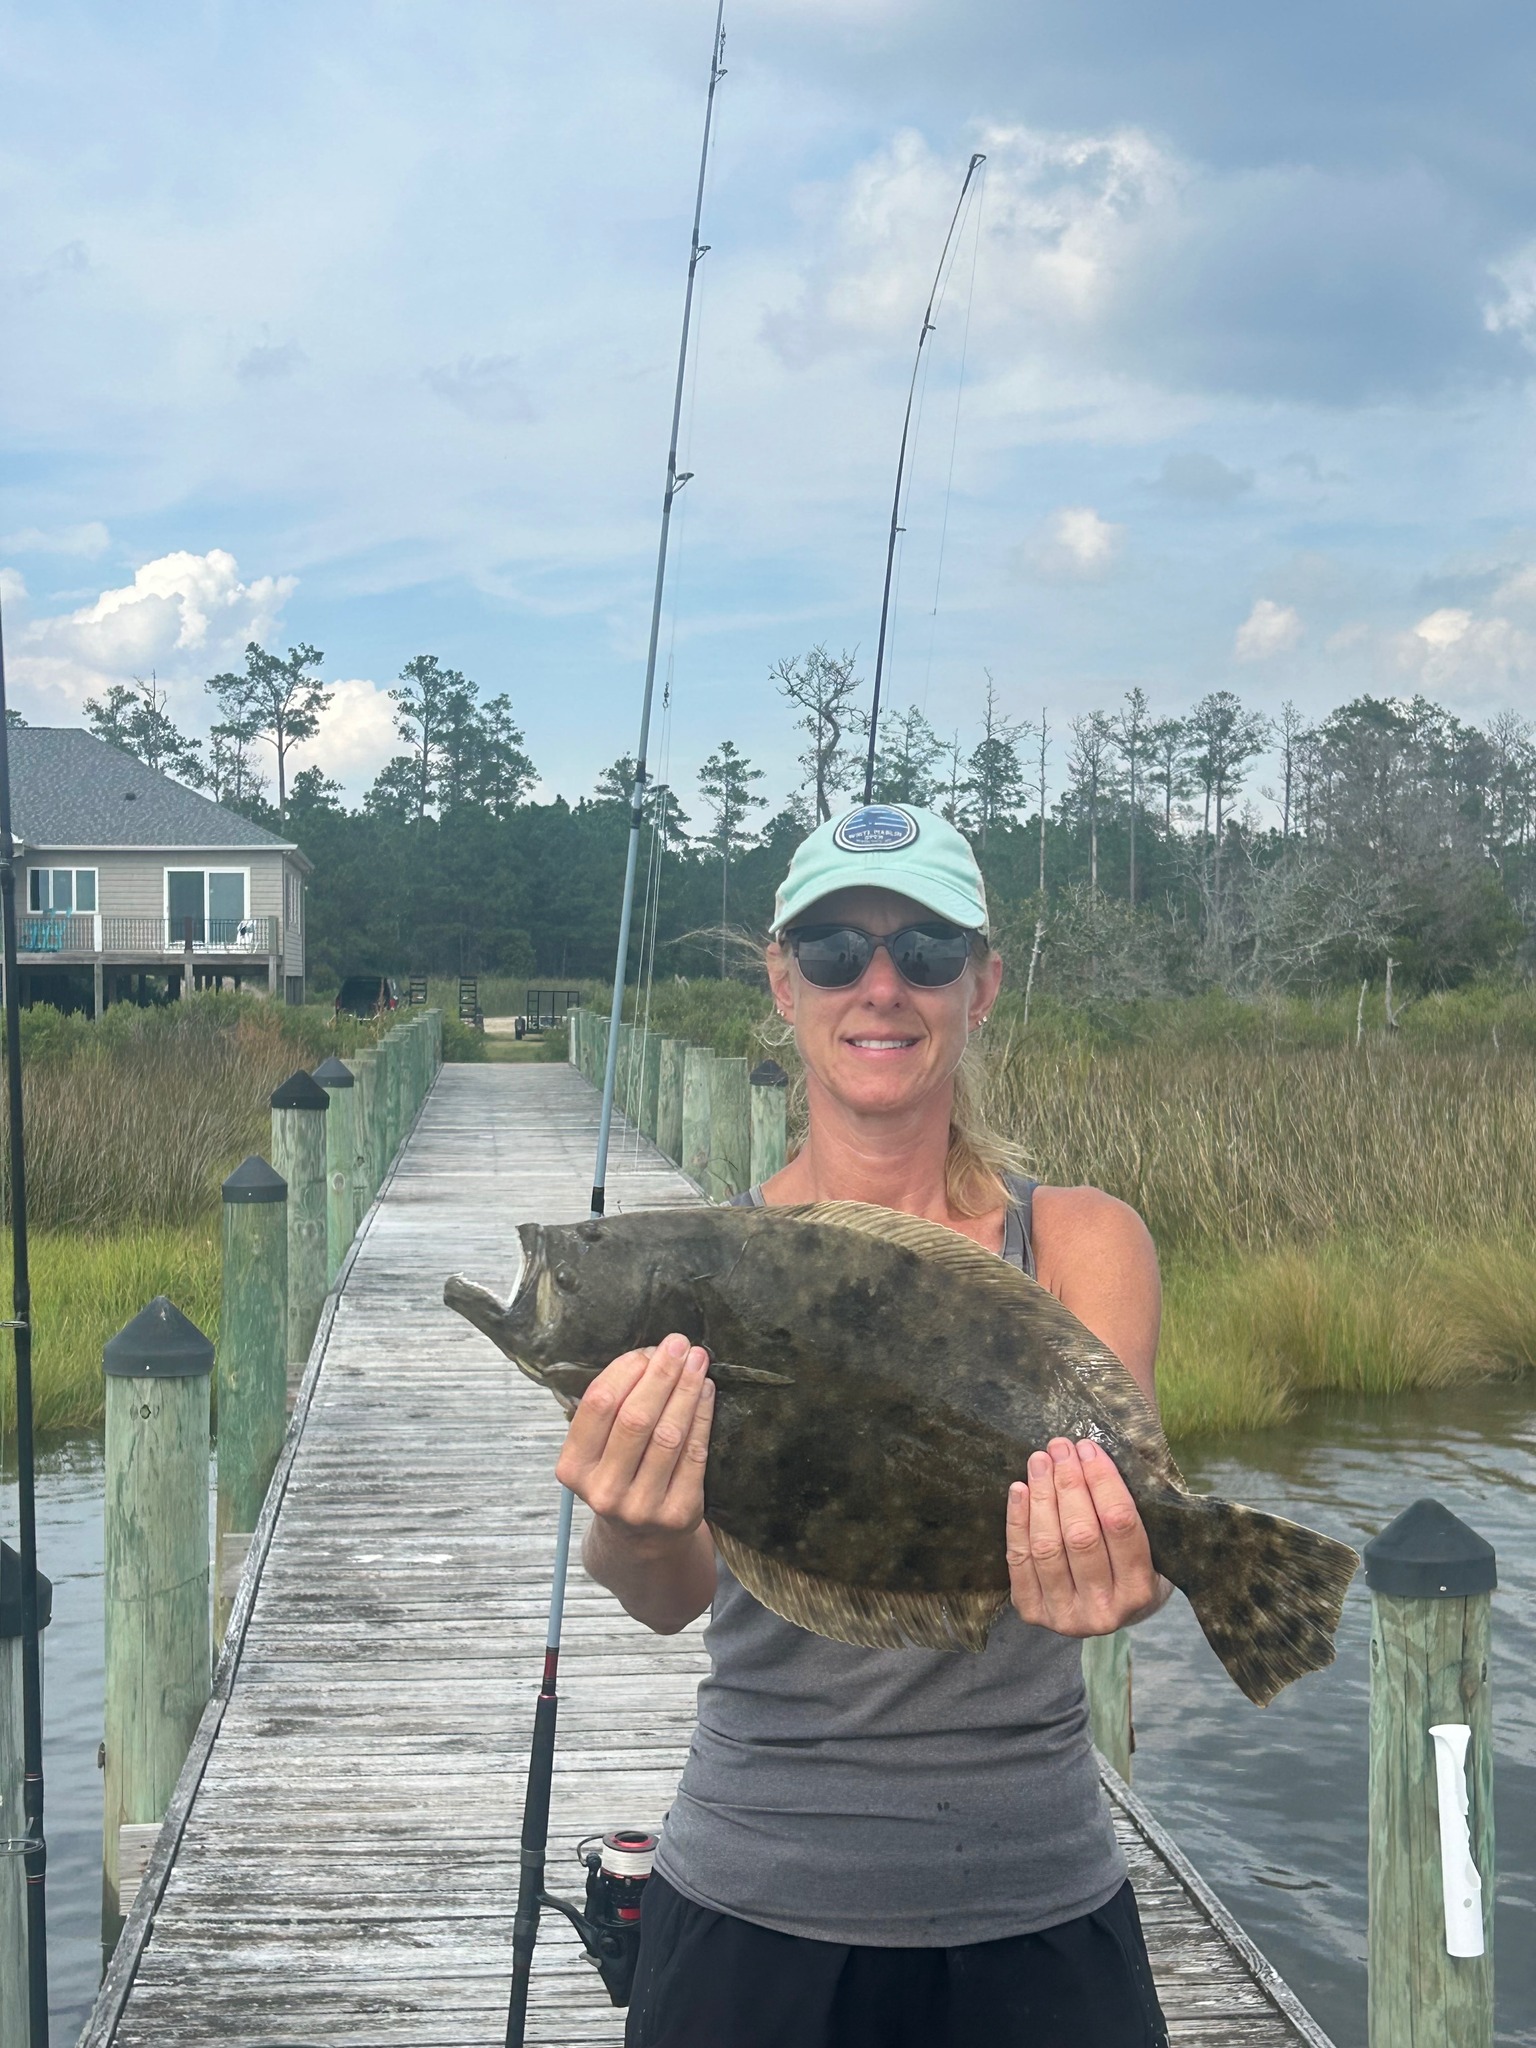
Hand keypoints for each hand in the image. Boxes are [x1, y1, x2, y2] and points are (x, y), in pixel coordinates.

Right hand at [554, 1332, 713, 1556]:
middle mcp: (605, 1491)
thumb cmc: (619, 1476)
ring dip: (686, 1390)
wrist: (640, 1541)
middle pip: (636, 1418)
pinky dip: (702, 1416)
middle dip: (661, 1374)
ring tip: (698, 1362)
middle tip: (680, 1344)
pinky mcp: (679, 1513)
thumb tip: (651, 1355)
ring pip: (669, 1435)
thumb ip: (612, 1410)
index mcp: (574, 1468)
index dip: (625, 1371)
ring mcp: (642, 1506)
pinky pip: (695, 1453)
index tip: (647, 1349)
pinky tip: (706, 1392)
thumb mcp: (597, 1452)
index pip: (599, 1405)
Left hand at [1006, 1438, 1165, 1636]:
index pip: (1120, 1524)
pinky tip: (1019, 1489)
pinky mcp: (1032, 1611)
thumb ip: (1130, 1509)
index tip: (1089, 1449)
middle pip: (1081, 1535)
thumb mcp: (1150, 1545)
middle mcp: (1103, 1611)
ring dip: (1041, 1496)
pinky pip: (1019, 1559)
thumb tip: (1096, 1453)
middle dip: (1069, 1483)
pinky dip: (1017, 1520)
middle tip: (1061, 1448)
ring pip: (1047, 1546)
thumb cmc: (1130, 1567)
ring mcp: (1065, 1616)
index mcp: (1140, 1591)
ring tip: (1040, 1461)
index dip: (1103, 1481)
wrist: (1108, 1615)